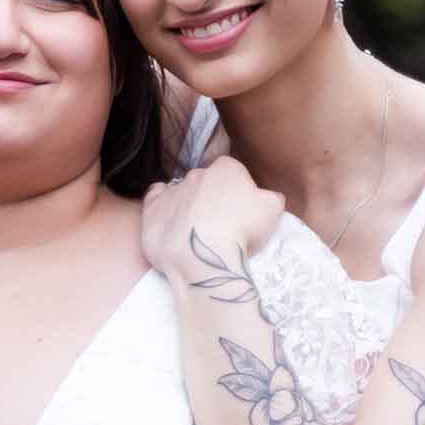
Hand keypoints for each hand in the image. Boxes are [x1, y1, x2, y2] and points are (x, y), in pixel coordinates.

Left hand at [140, 156, 285, 280]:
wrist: (202, 256)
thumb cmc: (241, 231)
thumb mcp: (272, 210)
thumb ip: (270, 196)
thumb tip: (265, 196)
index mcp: (227, 168)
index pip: (233, 173)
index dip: (237, 193)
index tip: (240, 213)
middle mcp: (197, 173)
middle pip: (207, 183)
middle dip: (212, 198)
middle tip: (220, 225)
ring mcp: (172, 190)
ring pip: (182, 192)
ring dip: (189, 206)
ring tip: (196, 232)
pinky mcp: (152, 209)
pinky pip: (155, 198)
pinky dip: (162, 205)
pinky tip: (170, 218)